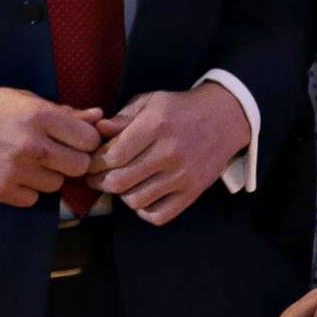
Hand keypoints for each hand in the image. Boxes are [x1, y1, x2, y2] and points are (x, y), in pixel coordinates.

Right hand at [0, 83, 101, 205]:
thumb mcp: (22, 99)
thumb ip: (63, 112)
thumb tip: (99, 116)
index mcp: (38, 116)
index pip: (89, 139)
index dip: (85, 141)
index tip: (74, 140)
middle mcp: (29, 144)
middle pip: (79, 166)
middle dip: (72, 161)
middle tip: (56, 154)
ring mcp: (13, 170)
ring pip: (56, 185)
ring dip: (48, 176)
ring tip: (28, 162)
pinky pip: (32, 199)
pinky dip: (27, 190)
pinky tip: (13, 174)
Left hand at [85, 83, 250, 226]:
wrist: (225, 118)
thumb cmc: (181, 109)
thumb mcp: (151, 102)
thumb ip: (123, 118)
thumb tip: (97, 130)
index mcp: (156, 125)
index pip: (112, 156)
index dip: (94, 163)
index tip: (91, 162)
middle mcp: (170, 152)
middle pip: (119, 181)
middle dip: (99, 182)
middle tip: (96, 177)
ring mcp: (183, 175)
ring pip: (135, 200)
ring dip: (121, 195)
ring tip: (121, 184)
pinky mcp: (193, 191)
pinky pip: (159, 215)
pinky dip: (144, 210)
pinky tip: (142, 196)